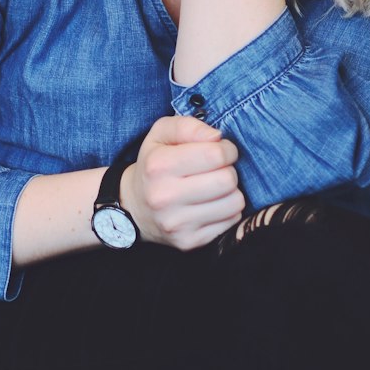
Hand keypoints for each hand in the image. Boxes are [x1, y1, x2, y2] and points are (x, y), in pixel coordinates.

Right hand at [121, 115, 244, 251]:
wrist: (134, 207)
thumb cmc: (154, 164)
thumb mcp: (161, 134)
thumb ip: (189, 126)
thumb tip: (217, 137)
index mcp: (159, 166)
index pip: (216, 154)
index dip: (226, 150)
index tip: (220, 151)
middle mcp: (165, 197)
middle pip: (228, 180)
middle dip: (229, 170)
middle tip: (218, 170)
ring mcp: (177, 223)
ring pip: (234, 202)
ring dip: (231, 192)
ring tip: (215, 188)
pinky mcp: (189, 242)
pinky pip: (231, 222)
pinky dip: (227, 211)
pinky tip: (211, 205)